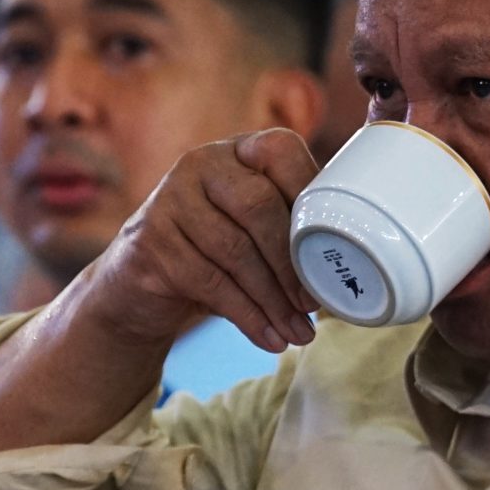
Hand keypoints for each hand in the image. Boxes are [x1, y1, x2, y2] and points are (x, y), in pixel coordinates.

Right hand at [75, 128, 322, 354]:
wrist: (138, 286)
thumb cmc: (212, 256)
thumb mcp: (250, 233)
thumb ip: (289, 231)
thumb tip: (351, 270)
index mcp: (235, 152)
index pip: (281, 151)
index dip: (310, 192)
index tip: (334, 244)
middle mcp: (199, 165)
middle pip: (258, 205)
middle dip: (292, 261)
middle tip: (314, 304)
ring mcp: (168, 201)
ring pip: (235, 252)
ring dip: (273, 300)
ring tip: (299, 333)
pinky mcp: (150, 243)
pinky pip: (210, 282)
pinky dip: (247, 316)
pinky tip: (269, 338)